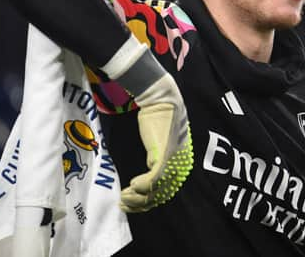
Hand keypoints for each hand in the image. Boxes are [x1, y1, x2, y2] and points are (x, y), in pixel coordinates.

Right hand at [119, 72, 192, 211]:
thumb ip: (157, 159)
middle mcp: (180, 166)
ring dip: (137, 198)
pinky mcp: (164, 157)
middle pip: (160, 196)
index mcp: (181, 165)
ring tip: (123, 197)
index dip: (148, 202)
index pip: (166, 192)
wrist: (161, 100)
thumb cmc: (158, 119)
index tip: (131, 203)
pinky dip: (141, 186)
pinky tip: (130, 185)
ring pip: (155, 191)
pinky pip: (152, 181)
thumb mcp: (160, 143)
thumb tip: (146, 178)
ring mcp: (173, 163)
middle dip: (140, 203)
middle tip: (123, 203)